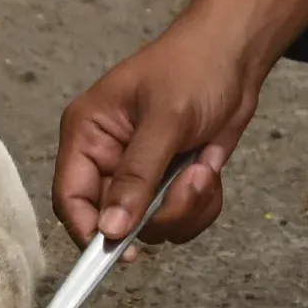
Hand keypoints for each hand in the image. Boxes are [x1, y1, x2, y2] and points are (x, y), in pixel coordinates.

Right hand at [52, 11, 269, 245]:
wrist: (237, 55)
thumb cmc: (193, 67)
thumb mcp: (165, 120)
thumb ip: (137, 176)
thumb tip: (109, 229)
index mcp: (88, 134)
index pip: (70, 197)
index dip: (89, 231)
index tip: (120, 251)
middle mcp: (108, 158)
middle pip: (115, 221)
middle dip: (158, 212)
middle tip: (189, 184)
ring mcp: (141, 173)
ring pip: (152, 227)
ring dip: (185, 207)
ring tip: (203, 168)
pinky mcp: (170, 182)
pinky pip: (180, 218)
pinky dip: (202, 203)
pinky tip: (209, 167)